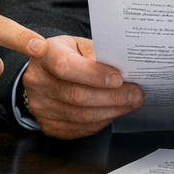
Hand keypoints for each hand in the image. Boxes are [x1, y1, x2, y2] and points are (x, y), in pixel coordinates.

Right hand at [19, 35, 142, 138]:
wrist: (46, 73)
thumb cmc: (68, 55)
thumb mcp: (80, 45)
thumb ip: (98, 54)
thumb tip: (125, 70)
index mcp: (45, 55)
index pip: (66, 66)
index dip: (94, 74)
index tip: (118, 78)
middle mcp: (38, 82)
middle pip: (76, 95)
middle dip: (112, 96)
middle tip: (135, 94)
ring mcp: (40, 106)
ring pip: (81, 116)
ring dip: (111, 110)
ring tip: (131, 103)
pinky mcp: (48, 125)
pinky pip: (80, 128)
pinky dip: (102, 121)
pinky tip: (114, 112)